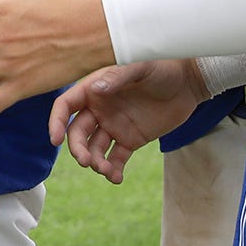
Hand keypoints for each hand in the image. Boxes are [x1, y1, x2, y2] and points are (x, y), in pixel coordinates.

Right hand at [48, 60, 206, 183]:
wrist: (190, 82)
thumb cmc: (163, 66)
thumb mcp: (140, 66)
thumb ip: (117, 77)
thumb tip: (95, 91)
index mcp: (95, 89)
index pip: (66, 106)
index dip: (57, 122)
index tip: (56, 140)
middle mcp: (100, 109)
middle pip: (77, 133)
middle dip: (78, 149)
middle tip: (87, 162)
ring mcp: (114, 125)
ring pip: (95, 149)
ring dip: (95, 162)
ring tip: (107, 171)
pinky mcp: (131, 139)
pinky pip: (116, 158)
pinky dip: (113, 170)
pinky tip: (117, 178)